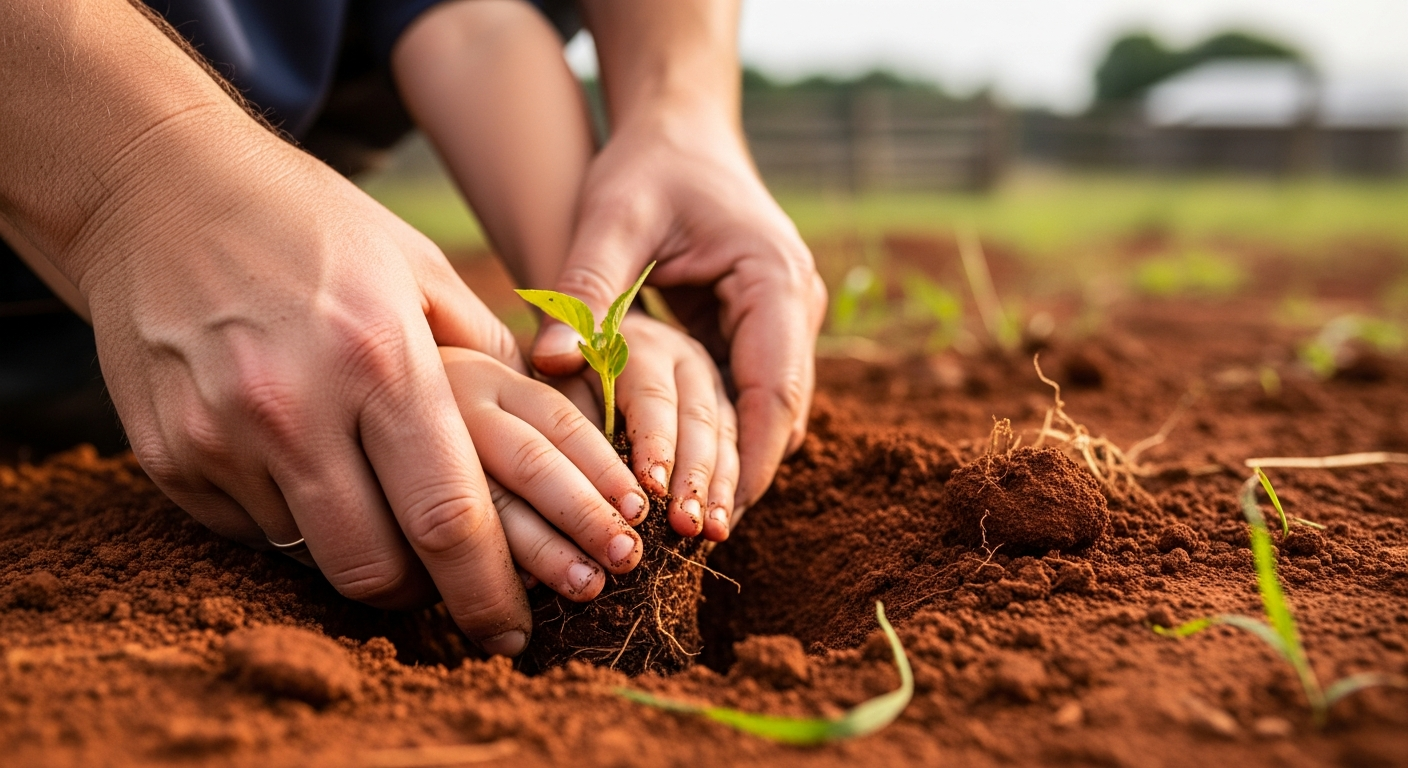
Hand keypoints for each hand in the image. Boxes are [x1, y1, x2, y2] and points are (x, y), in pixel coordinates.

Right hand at [78, 127, 645, 655]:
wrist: (160, 188)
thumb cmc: (313, 226)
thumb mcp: (419, 268)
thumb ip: (490, 357)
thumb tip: (556, 431)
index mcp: (381, 359)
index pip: (449, 518)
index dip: (489, 593)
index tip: (513, 632)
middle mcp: (295, 407)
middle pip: (377, 568)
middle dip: (427, 599)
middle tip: (450, 591)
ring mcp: (220, 436)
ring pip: (312, 557)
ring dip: (359, 552)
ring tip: (375, 505)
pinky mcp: (168, 455)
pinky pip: (250, 532)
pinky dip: (292, 520)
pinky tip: (301, 465)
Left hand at [531, 111, 826, 517]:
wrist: (680, 128)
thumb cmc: (647, 165)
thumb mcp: (610, 217)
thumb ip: (584, 288)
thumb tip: (548, 364)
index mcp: (774, 277)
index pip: (775, 388)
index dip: (748, 458)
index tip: (712, 516)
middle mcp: (794, 304)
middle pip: (782, 412)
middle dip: (743, 474)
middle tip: (697, 536)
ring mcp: (783, 320)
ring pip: (770, 412)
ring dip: (736, 463)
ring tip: (692, 526)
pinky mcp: (759, 330)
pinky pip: (749, 396)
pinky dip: (723, 436)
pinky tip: (684, 477)